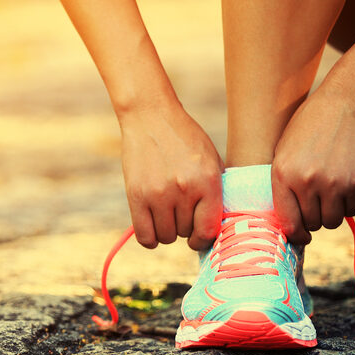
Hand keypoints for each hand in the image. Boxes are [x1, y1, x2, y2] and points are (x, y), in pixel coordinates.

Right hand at [119, 104, 223, 249]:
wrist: (151, 116)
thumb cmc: (184, 139)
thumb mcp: (211, 160)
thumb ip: (216, 192)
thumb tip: (217, 228)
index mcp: (208, 181)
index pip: (208, 230)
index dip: (204, 238)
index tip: (198, 236)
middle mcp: (185, 190)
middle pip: (185, 233)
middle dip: (184, 226)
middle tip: (180, 211)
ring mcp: (159, 194)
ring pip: (166, 236)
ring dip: (167, 230)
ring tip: (167, 213)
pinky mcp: (136, 195)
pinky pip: (145, 236)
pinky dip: (150, 238)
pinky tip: (153, 227)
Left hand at [271, 76, 354, 243]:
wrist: (344, 103)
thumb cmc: (308, 127)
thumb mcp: (283, 152)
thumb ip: (283, 183)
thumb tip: (287, 220)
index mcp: (283, 175)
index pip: (288, 222)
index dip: (294, 234)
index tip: (299, 235)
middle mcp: (307, 182)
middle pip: (311, 224)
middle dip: (312, 219)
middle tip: (315, 206)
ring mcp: (334, 184)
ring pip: (332, 221)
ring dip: (331, 214)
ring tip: (328, 195)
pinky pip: (353, 210)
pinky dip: (349, 204)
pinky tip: (344, 186)